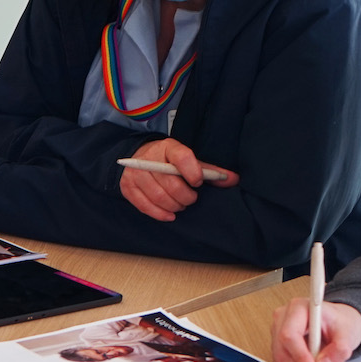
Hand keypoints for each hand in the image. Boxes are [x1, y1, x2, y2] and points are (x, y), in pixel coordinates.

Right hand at [119, 138, 237, 222]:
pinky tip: (170, 214)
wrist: (140, 158)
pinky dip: (160, 214)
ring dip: (175, 206)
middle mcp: (149, 158)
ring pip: (159, 198)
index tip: (197, 182)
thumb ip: (210, 171)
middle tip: (191, 198)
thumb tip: (233, 179)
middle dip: (186, 197)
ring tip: (180, 204)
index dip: (193, 172)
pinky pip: (145, 207)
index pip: (182, 157)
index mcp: (168, 147)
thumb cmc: (170, 162)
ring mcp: (136, 173)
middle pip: (171, 184)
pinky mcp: (127, 187)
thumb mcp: (189, 161)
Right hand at [271, 297, 360, 361]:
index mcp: (299, 307)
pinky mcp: (279, 346)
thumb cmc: (340, 323)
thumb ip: (339, 350)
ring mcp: (278, 332)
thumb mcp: (348, 333)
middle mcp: (284, 318)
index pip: (289, 334)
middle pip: (282, 351)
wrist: (339, 324)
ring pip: (281, 361)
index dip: (300, 356)